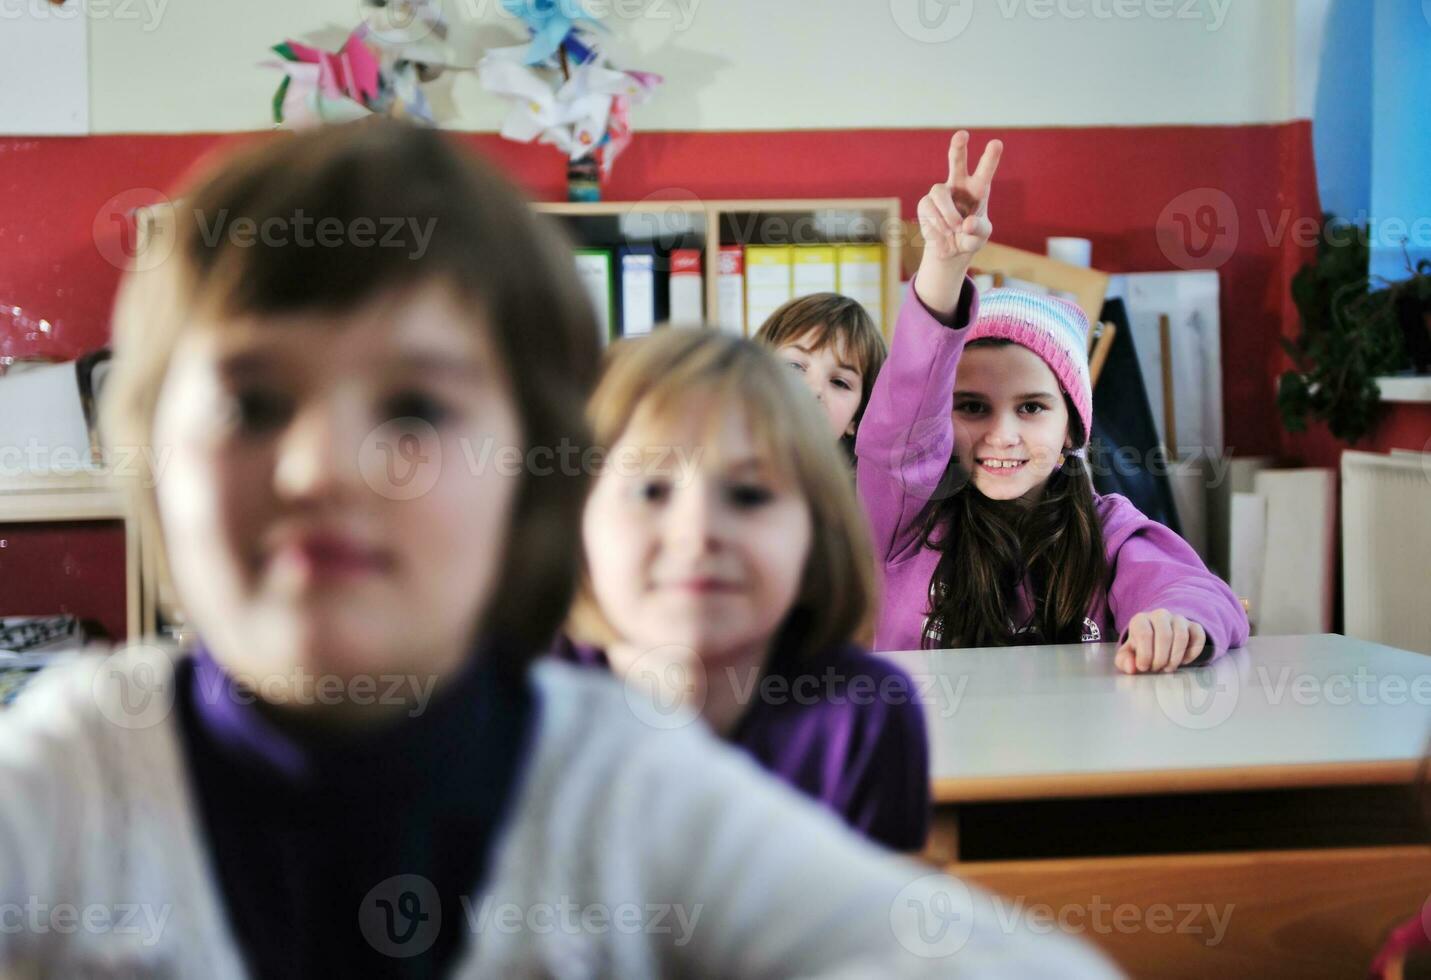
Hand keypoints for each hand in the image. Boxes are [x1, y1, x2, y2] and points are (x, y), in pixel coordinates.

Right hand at [918, 130, 1001, 264]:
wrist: (950, 249)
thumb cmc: (970, 237)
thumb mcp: (980, 237)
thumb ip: (977, 231)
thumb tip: (966, 224)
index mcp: (978, 189)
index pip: (985, 170)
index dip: (990, 157)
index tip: (996, 143)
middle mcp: (959, 185)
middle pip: (956, 161)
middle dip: (958, 148)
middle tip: (962, 134)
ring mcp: (940, 192)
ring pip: (940, 193)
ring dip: (948, 213)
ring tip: (955, 228)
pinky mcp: (926, 203)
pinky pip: (930, 208)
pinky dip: (938, 224)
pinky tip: (944, 232)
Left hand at [1115, 610, 1206, 673]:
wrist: (1156, 641)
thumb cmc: (1140, 649)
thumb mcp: (1128, 655)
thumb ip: (1124, 661)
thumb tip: (1131, 667)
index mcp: (1140, 620)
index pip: (1144, 634)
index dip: (1145, 654)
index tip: (1143, 668)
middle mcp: (1160, 615)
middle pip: (1165, 635)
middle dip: (1161, 658)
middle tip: (1157, 669)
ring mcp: (1178, 619)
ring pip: (1182, 636)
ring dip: (1176, 657)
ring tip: (1168, 668)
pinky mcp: (1193, 626)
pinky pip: (1199, 636)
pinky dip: (1193, 652)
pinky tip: (1184, 661)